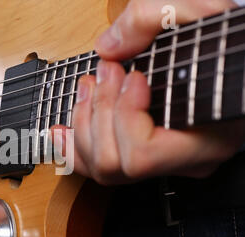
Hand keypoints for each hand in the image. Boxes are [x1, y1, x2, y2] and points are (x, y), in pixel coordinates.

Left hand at [53, 0, 244, 184]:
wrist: (237, 60)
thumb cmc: (226, 43)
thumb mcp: (196, 16)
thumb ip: (150, 20)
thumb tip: (107, 47)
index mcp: (206, 139)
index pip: (143, 154)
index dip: (124, 115)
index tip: (134, 76)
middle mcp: (183, 161)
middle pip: (114, 163)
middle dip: (98, 112)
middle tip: (106, 71)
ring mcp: (165, 162)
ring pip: (103, 168)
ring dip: (84, 123)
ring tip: (89, 85)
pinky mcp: (148, 154)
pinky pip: (101, 166)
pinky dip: (73, 148)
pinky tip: (59, 132)